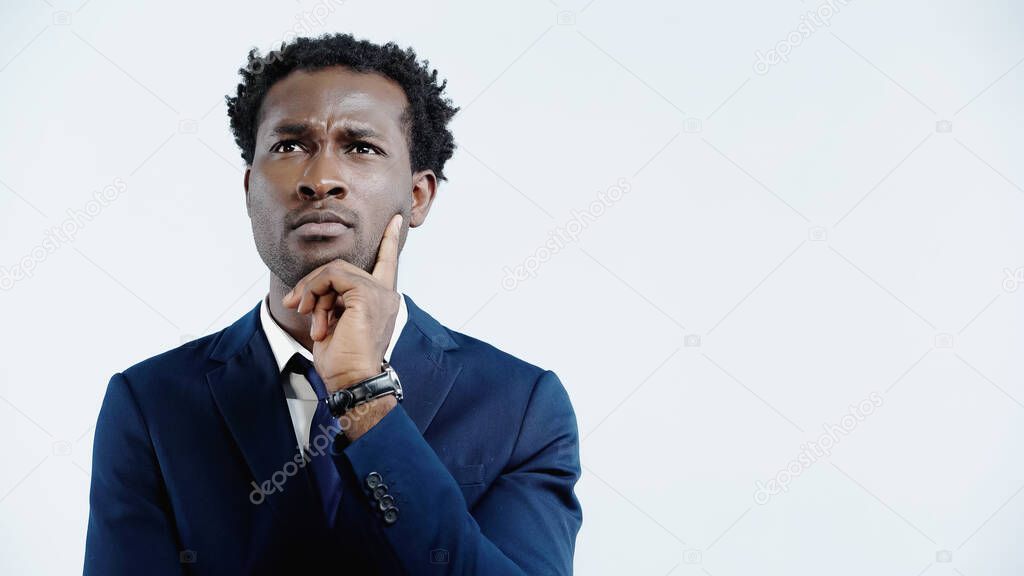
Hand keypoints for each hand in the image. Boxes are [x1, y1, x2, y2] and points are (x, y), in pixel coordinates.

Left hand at [281, 213, 402, 391]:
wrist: (352, 379)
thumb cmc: (343, 360)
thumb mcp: (336, 323)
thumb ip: (334, 301)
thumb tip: (311, 291)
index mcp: (382, 300)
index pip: (388, 264)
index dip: (390, 241)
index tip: (395, 221)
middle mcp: (385, 294)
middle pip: (343, 267)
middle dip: (313, 283)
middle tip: (296, 305)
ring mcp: (378, 293)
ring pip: (334, 270)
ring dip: (312, 291)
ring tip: (305, 314)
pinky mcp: (366, 294)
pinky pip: (332, 276)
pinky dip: (314, 290)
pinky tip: (310, 310)